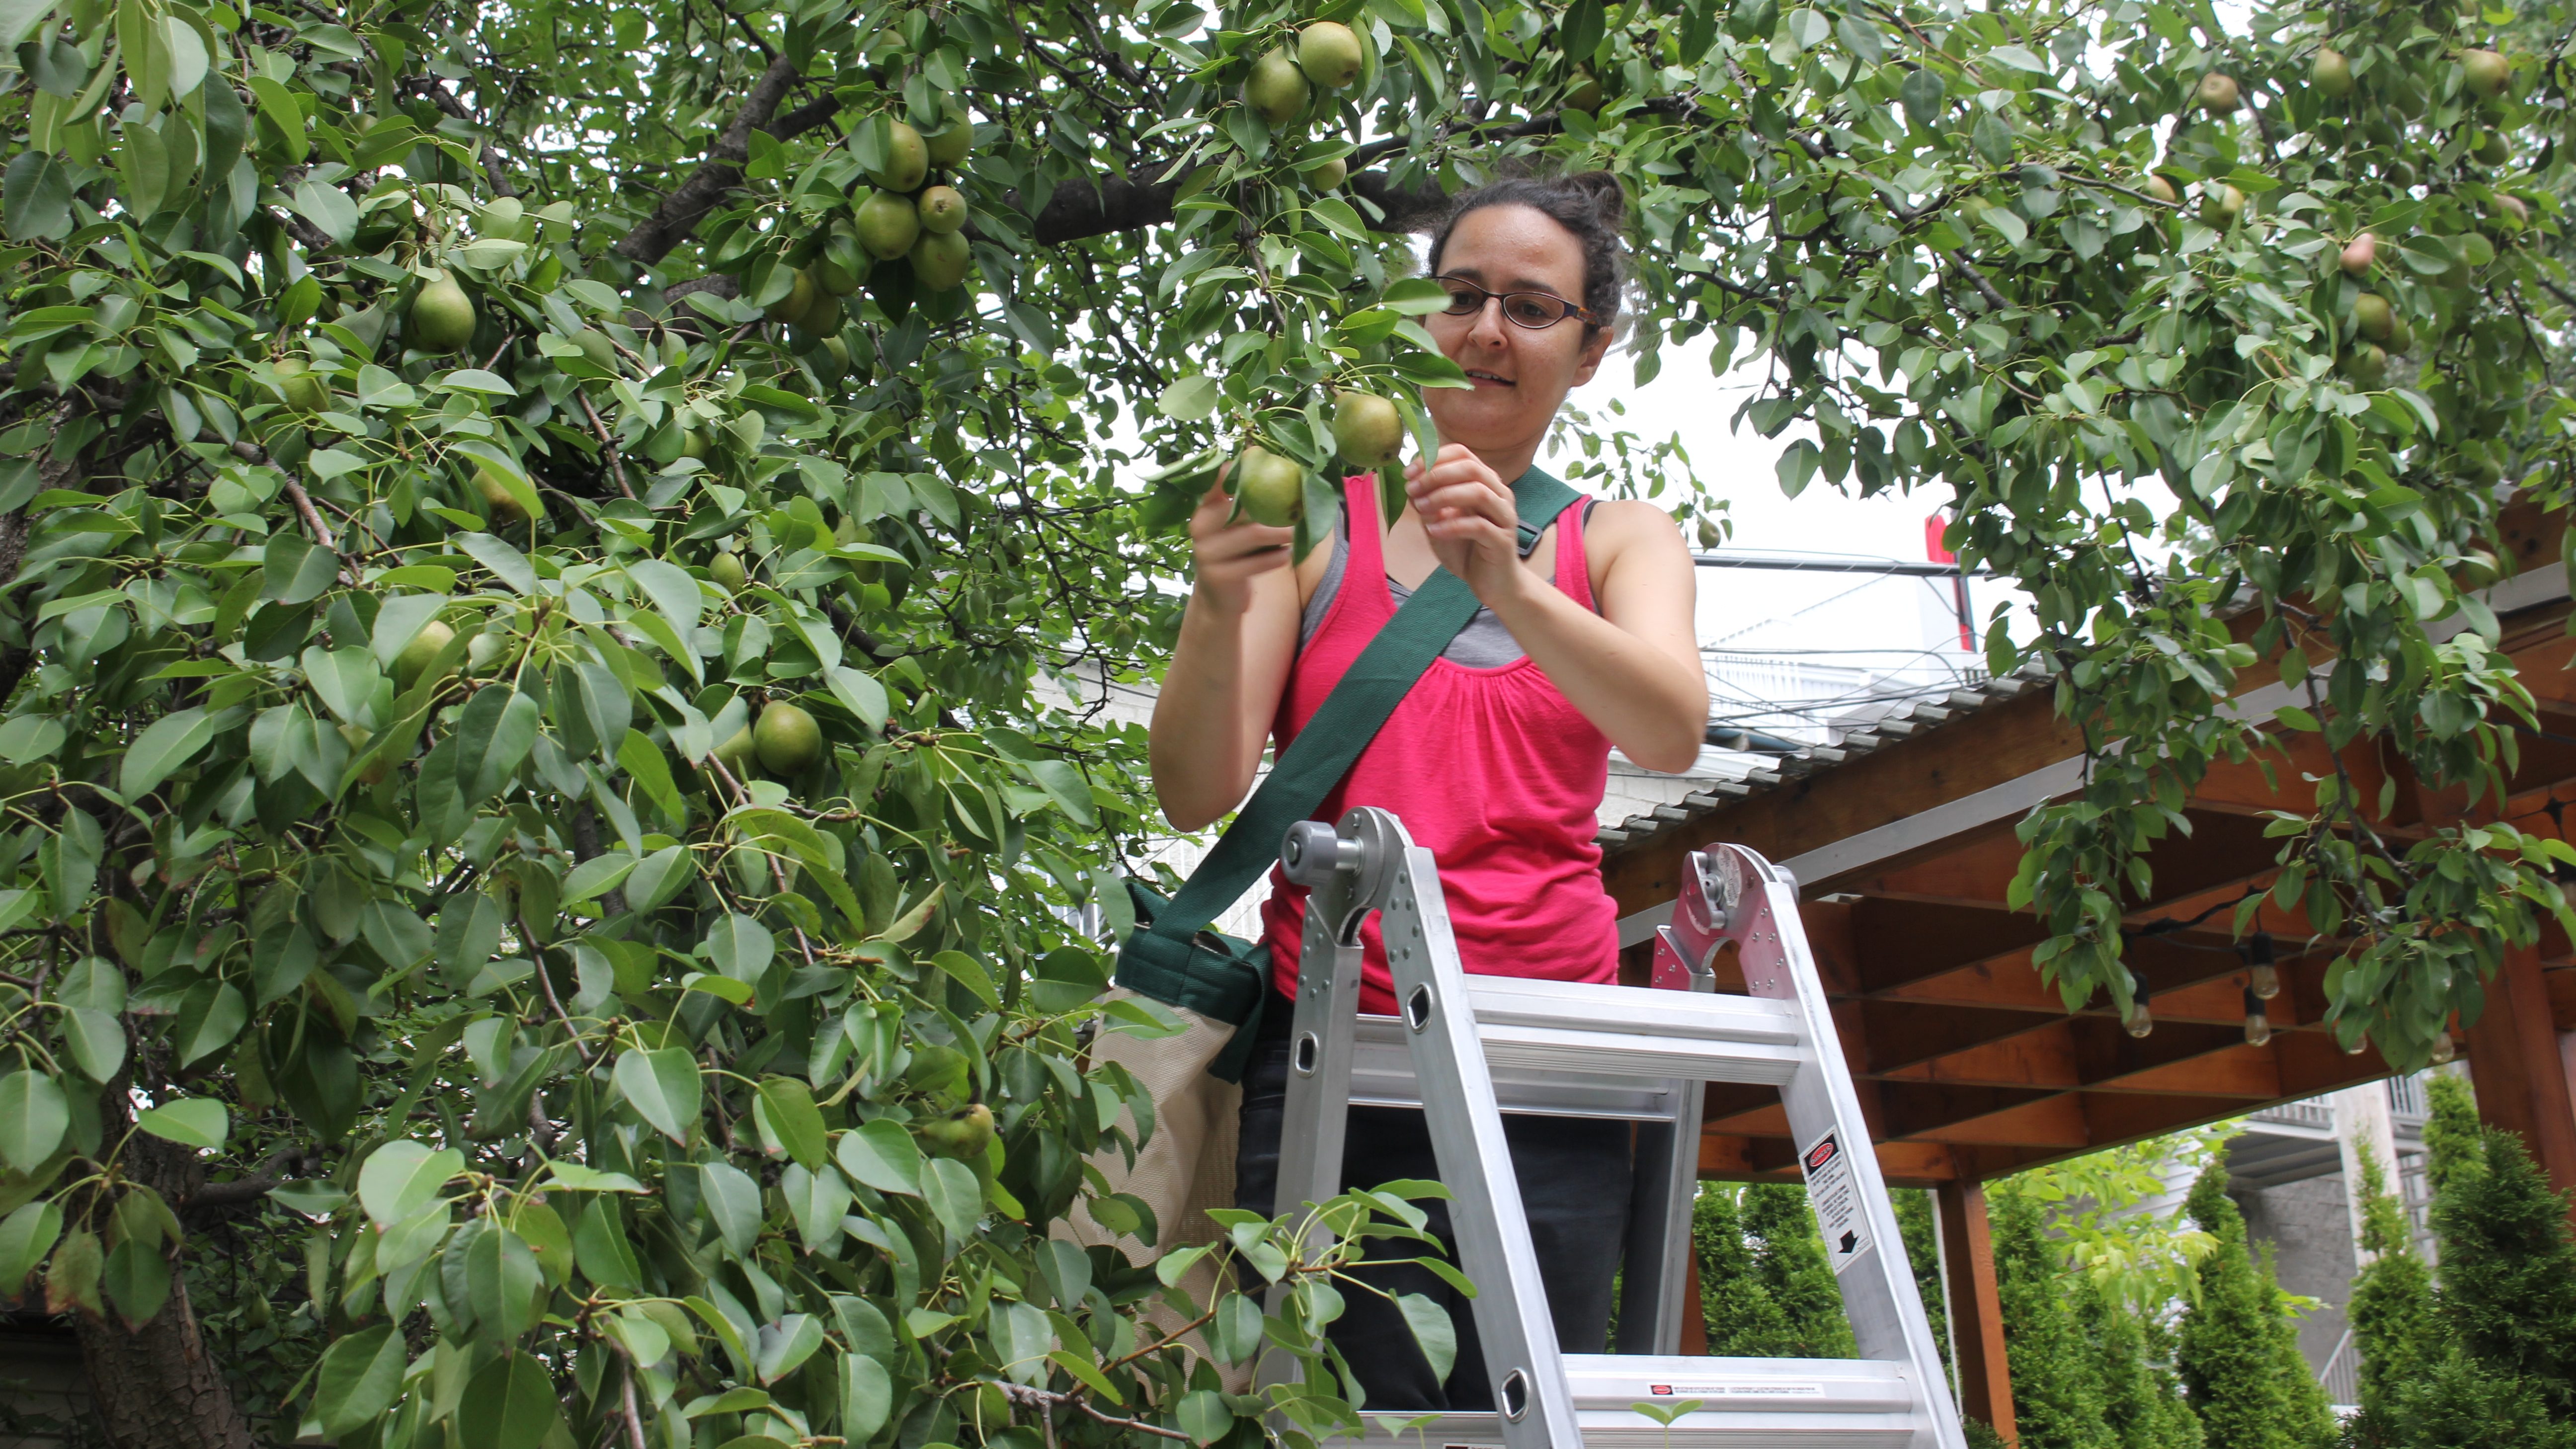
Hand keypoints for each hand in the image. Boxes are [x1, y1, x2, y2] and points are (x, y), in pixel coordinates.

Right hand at [1186, 474, 1293, 614]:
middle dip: (1270, 503)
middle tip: (1298, 503)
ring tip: (1297, 531)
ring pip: (1252, 534)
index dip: (1235, 470)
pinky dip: (1276, 557)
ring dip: (1280, 532)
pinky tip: (1288, 555)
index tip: (1257, 456)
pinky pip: (1256, 563)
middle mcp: (1200, 529)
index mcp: (1204, 511)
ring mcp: (1207, 554)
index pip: (1216, 483)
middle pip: (1238, 507)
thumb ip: (1247, 505)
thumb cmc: (1234, 555)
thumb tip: (1279, 472)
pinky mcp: (1220, 576)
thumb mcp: (1233, 529)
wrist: (1218, 600)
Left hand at [1405, 444, 1527, 605]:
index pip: (1462, 453)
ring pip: (1478, 492)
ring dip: (1443, 497)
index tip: (1408, 472)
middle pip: (1471, 468)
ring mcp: (1504, 516)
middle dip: (1436, 475)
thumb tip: (1409, 483)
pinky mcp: (1503, 541)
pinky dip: (1452, 526)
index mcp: (1484, 482)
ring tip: (1420, 508)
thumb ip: (1427, 501)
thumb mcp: (1439, 521)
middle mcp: (1499, 493)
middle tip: (1411, 489)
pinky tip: (1433, 530)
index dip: (1433, 457)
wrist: (1493, 583)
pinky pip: (1479, 526)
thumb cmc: (1466, 549)